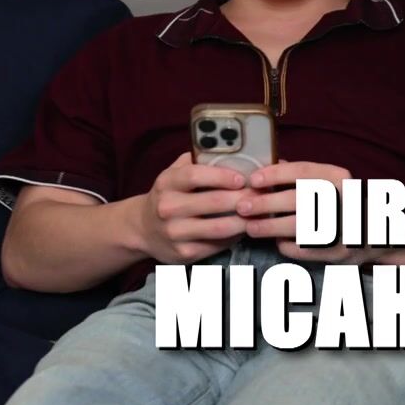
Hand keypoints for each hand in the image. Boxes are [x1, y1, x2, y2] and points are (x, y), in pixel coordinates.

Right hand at [133, 154, 248, 263]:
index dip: (222, 176)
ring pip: (219, 227)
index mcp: (167, 183)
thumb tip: (233, 150)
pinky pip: (217, 244)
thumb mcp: (174, 173)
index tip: (243, 178)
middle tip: (262, 195)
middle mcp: (168, 208)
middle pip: (214, 202)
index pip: (195, 175)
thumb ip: (197, 160)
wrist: (143, 228)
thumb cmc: (168, 195)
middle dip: (243, 198)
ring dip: (244, 220)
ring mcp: (175, 233)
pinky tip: (244, 228)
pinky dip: (235, 236)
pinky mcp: (184, 253)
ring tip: (259, 213)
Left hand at [239, 161, 383, 262]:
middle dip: (265, 204)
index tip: (253, 180)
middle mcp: (342, 200)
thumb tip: (269, 167)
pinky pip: (302, 249)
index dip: (275, 175)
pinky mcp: (337, 251)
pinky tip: (276, 241)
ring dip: (269, 227)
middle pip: (296, 200)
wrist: (374, 233)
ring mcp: (341, 227)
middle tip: (242, 206)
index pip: (303, 171)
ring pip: (297, 227)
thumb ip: (302, 174)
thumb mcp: (329, 181)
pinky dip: (285, 245)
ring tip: (250, 227)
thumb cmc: (342, 202)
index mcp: (339, 178)